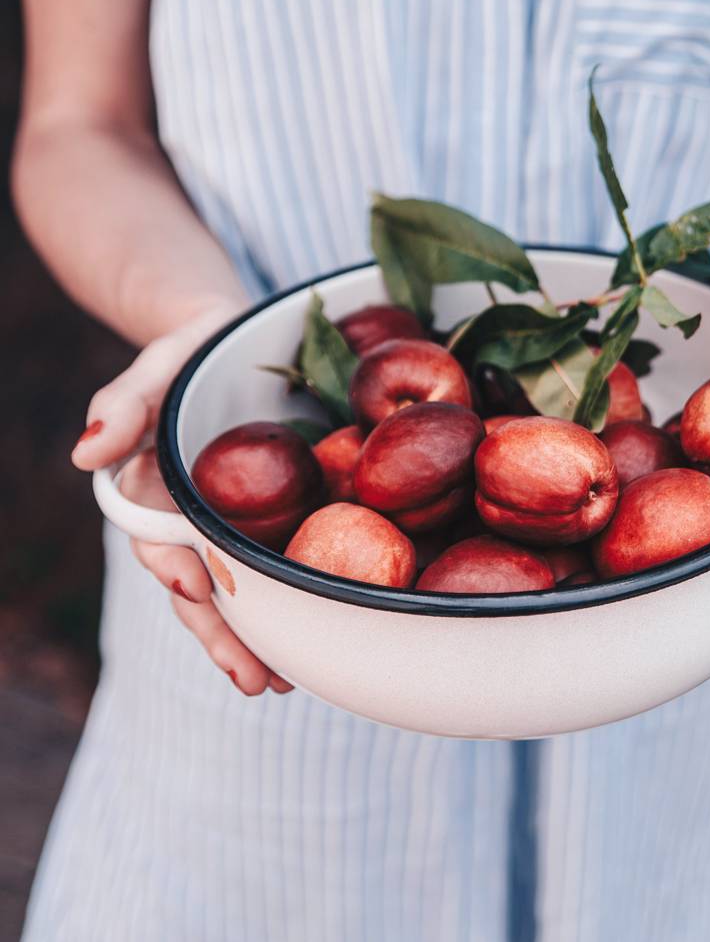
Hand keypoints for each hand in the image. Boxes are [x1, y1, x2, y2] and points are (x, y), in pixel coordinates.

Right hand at [71, 303, 293, 695]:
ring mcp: (226, 527)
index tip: (197, 586)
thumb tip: (85, 452)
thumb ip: (120, 405)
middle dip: (221, 635)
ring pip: (234, 595)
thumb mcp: (154, 366)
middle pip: (198, 589)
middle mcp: (186, 521)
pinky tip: (310, 637)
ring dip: (255, 639)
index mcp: (152, 494)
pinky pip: (272, 571)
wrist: (226, 342)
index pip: (156, 543)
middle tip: (253, 678)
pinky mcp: (265, 523)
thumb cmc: (185, 354)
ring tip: (281, 680)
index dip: (173, 568)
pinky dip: (287, 606)